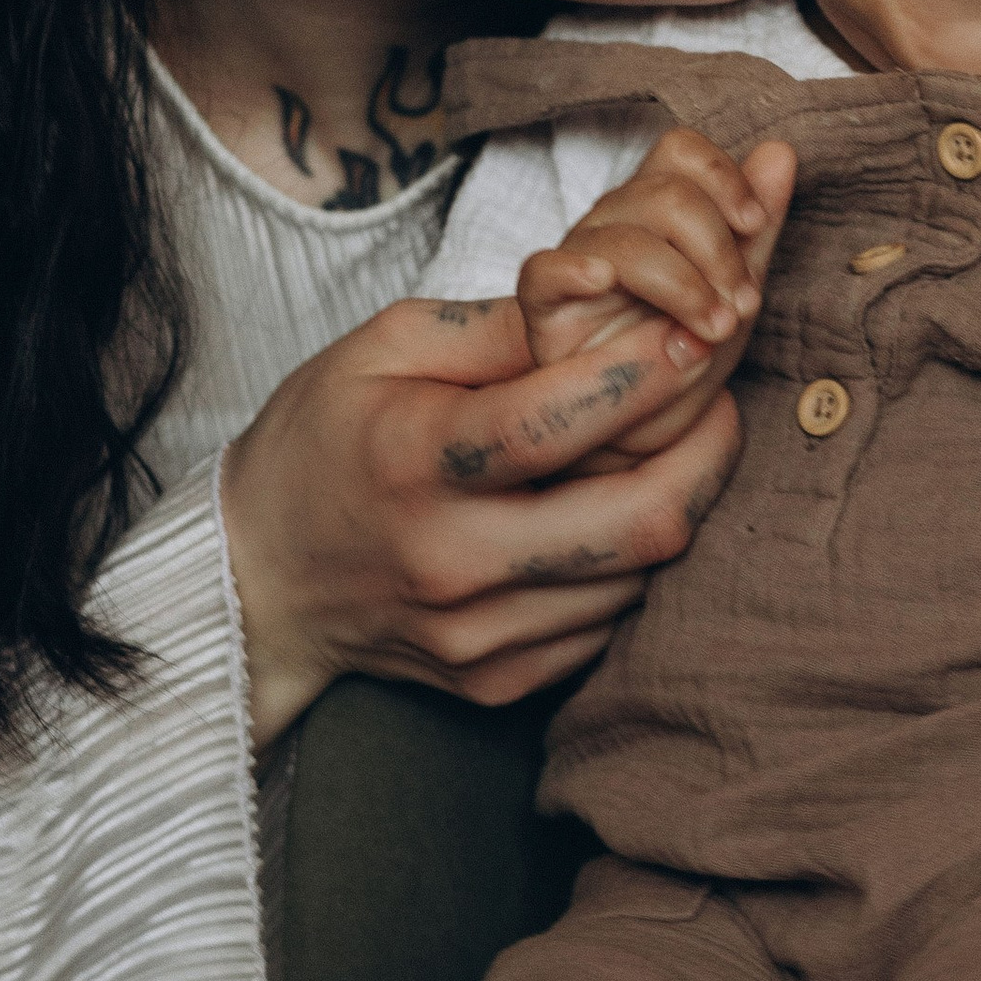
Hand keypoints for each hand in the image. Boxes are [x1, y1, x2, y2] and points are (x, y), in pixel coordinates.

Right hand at [222, 293, 748, 748]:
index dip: (643, 376)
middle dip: (708, 454)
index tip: (696, 335)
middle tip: (721, 403)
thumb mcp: (383, 348)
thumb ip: (498, 326)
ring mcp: (478, 636)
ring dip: (674, 508)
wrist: (259, 581)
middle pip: (636, 522)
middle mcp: (450, 561)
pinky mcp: (499, 683)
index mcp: (414, 462)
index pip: (554, 423)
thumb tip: (610, 297)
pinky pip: (608, 625)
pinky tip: (611, 518)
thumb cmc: (326, 440)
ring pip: (638, 577)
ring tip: (673, 452)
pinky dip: (628, 567)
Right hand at [519, 131, 796, 468]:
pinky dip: (576, 269)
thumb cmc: (684, 359)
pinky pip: (545, 270)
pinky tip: (604, 284)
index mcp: (656, 213)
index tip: (754, 225)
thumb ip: (756, 228)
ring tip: (710, 331)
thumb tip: (780, 151)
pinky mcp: (544, 309)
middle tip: (740, 308)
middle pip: (664, 192)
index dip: (722, 178)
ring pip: (625, 235)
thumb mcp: (735, 293)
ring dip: (684, 284)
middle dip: (718, 251)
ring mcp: (577, 264)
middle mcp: (614, 225)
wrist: (644, 432)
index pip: (678, 152)